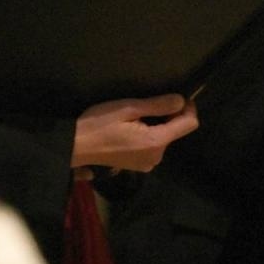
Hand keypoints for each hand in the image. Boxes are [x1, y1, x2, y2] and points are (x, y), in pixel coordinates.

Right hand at [71, 93, 197, 172]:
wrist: (75, 146)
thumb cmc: (98, 124)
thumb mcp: (127, 108)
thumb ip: (157, 105)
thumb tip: (181, 100)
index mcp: (156, 142)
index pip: (189, 124)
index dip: (188, 108)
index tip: (176, 97)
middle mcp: (157, 157)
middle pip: (176, 131)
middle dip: (168, 117)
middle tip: (146, 106)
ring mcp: (148, 164)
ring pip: (164, 139)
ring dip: (157, 126)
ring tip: (134, 118)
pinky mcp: (139, 166)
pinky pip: (153, 147)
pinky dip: (148, 136)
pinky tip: (130, 131)